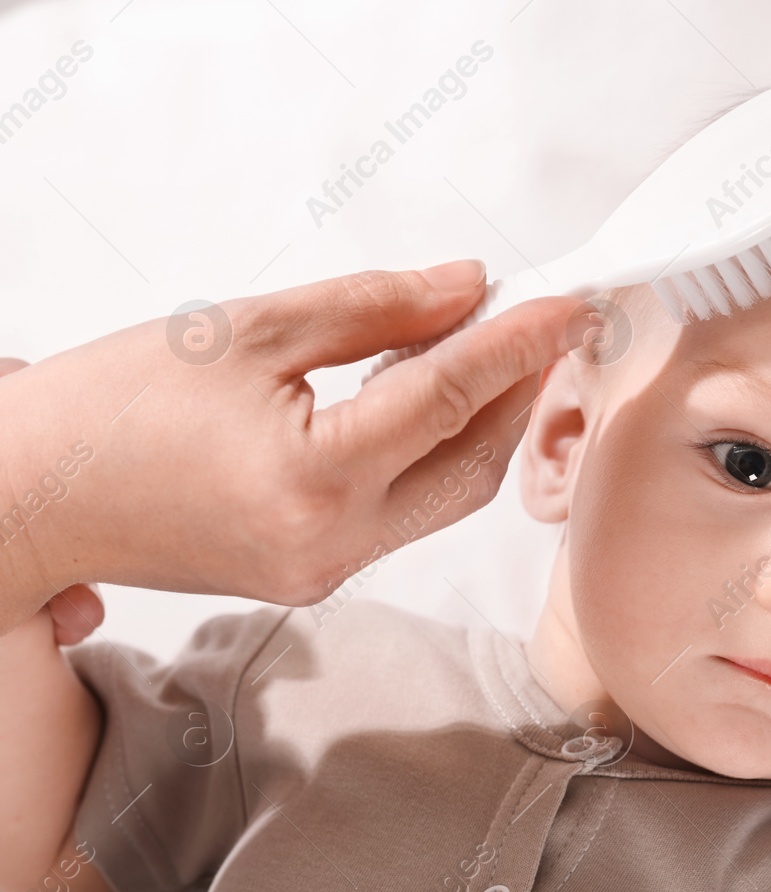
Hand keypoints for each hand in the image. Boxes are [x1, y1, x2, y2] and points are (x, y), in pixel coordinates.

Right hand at [0, 262, 583, 631]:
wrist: (31, 498)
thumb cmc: (112, 407)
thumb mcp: (246, 330)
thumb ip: (374, 308)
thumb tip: (469, 289)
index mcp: (314, 480)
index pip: (451, 399)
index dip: (520, 343)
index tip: (571, 302)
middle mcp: (335, 543)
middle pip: (472, 463)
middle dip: (520, 390)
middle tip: (549, 325)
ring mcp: (329, 572)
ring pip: (447, 496)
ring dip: (484, 425)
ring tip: (500, 353)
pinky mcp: (317, 577)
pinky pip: (406, 514)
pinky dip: (434, 456)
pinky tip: (436, 402)